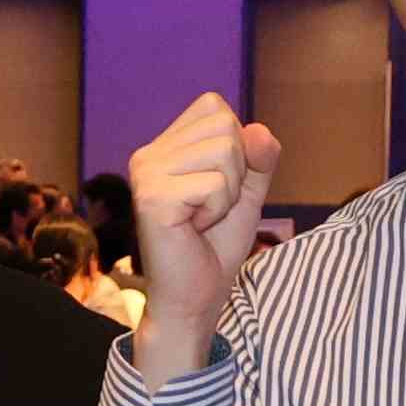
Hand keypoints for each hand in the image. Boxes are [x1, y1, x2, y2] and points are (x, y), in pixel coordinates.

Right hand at [122, 92, 281, 376]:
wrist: (194, 298)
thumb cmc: (214, 247)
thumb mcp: (247, 192)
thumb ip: (259, 157)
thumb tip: (258, 129)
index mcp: (163, 146)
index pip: (214, 107)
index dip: (236, 148)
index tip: (215, 188)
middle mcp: (148, 154)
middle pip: (224, 126)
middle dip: (236, 171)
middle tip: (210, 208)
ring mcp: (146, 174)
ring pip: (224, 151)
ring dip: (228, 193)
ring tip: (203, 218)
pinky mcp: (152, 198)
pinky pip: (215, 183)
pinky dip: (218, 209)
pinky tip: (194, 228)